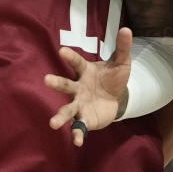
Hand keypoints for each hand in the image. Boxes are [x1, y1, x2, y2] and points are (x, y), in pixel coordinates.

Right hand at [44, 28, 132, 146]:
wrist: (116, 99)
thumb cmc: (113, 78)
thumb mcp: (121, 62)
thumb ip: (122, 47)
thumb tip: (126, 29)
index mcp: (85, 71)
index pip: (77, 63)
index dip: (70, 57)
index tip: (62, 50)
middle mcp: (78, 88)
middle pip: (66, 85)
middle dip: (57, 83)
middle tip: (46, 80)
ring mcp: (80, 104)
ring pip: (68, 110)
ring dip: (60, 116)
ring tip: (52, 124)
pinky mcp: (85, 119)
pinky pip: (80, 127)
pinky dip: (78, 134)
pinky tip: (78, 142)